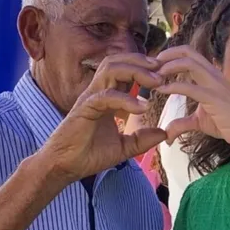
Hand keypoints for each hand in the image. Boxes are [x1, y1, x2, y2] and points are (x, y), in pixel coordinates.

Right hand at [38, 53, 166, 183]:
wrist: (65, 168)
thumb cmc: (89, 155)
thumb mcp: (124, 147)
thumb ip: (143, 139)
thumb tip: (164, 133)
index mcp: (107, 98)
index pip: (124, 72)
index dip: (144, 68)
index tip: (165, 73)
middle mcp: (98, 93)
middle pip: (118, 62)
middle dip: (141, 61)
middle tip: (163, 69)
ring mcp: (90, 99)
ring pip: (110, 70)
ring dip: (136, 71)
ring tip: (156, 82)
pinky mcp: (84, 109)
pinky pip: (106, 96)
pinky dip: (126, 99)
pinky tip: (142, 107)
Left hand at [156, 46, 229, 146]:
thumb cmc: (226, 124)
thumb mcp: (199, 121)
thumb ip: (181, 124)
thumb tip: (167, 135)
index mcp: (210, 75)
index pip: (189, 54)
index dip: (171, 54)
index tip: (156, 65)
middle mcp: (213, 74)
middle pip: (187, 52)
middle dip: (166, 55)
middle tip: (150, 66)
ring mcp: (214, 84)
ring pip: (189, 63)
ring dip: (168, 66)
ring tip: (155, 77)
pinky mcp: (213, 97)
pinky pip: (190, 87)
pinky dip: (173, 86)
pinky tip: (162, 90)